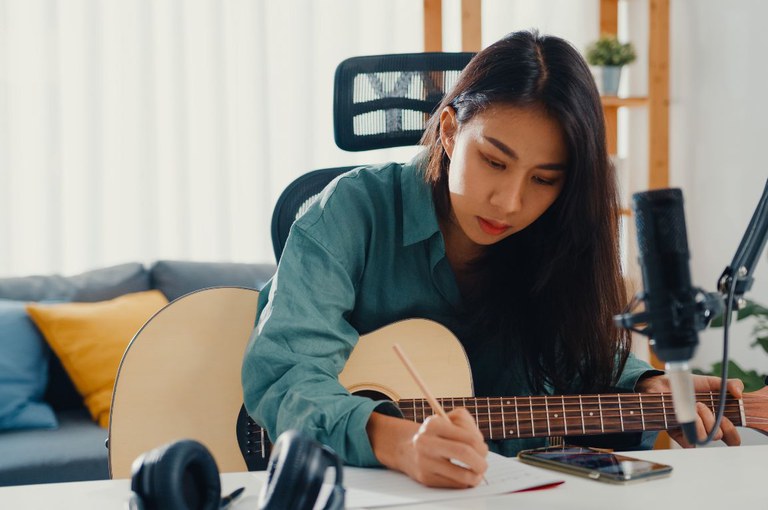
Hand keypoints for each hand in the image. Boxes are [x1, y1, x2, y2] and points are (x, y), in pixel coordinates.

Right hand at [367, 408, 487, 487]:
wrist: (407, 448)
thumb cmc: (435, 434)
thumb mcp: (448, 419)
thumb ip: (467, 425)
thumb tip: (481, 447)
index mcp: (433, 424)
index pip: (468, 437)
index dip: (481, 446)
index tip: (483, 450)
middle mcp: (426, 441)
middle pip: (464, 453)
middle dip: (481, 462)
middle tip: (483, 465)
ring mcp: (424, 461)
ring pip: (462, 474)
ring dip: (475, 476)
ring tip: (476, 473)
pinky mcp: (425, 478)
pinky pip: (454, 484)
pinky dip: (464, 482)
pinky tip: (462, 476)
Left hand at [636, 374, 743, 446]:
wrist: (665, 384)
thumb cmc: (689, 386)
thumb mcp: (712, 382)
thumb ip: (730, 385)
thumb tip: (739, 394)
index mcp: (718, 420)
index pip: (732, 438)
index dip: (731, 431)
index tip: (725, 417)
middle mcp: (707, 428)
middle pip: (719, 436)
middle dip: (713, 419)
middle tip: (702, 405)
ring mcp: (693, 432)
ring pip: (704, 438)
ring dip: (700, 421)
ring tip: (691, 407)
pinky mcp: (679, 434)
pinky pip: (688, 443)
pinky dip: (689, 428)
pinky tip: (684, 417)